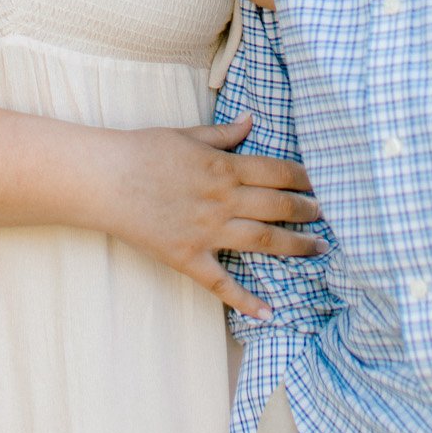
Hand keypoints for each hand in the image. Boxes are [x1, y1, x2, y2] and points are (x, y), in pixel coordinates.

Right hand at [97, 114, 324, 318]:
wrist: (106, 179)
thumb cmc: (143, 151)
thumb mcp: (186, 134)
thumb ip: (223, 134)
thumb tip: (251, 121)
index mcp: (223, 167)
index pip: (276, 172)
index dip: (302, 178)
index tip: (320, 182)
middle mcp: (223, 200)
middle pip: (277, 207)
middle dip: (306, 211)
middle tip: (326, 216)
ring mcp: (207, 231)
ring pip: (263, 242)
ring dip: (295, 247)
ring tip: (318, 250)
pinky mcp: (189, 257)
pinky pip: (223, 283)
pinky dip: (247, 300)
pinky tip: (269, 311)